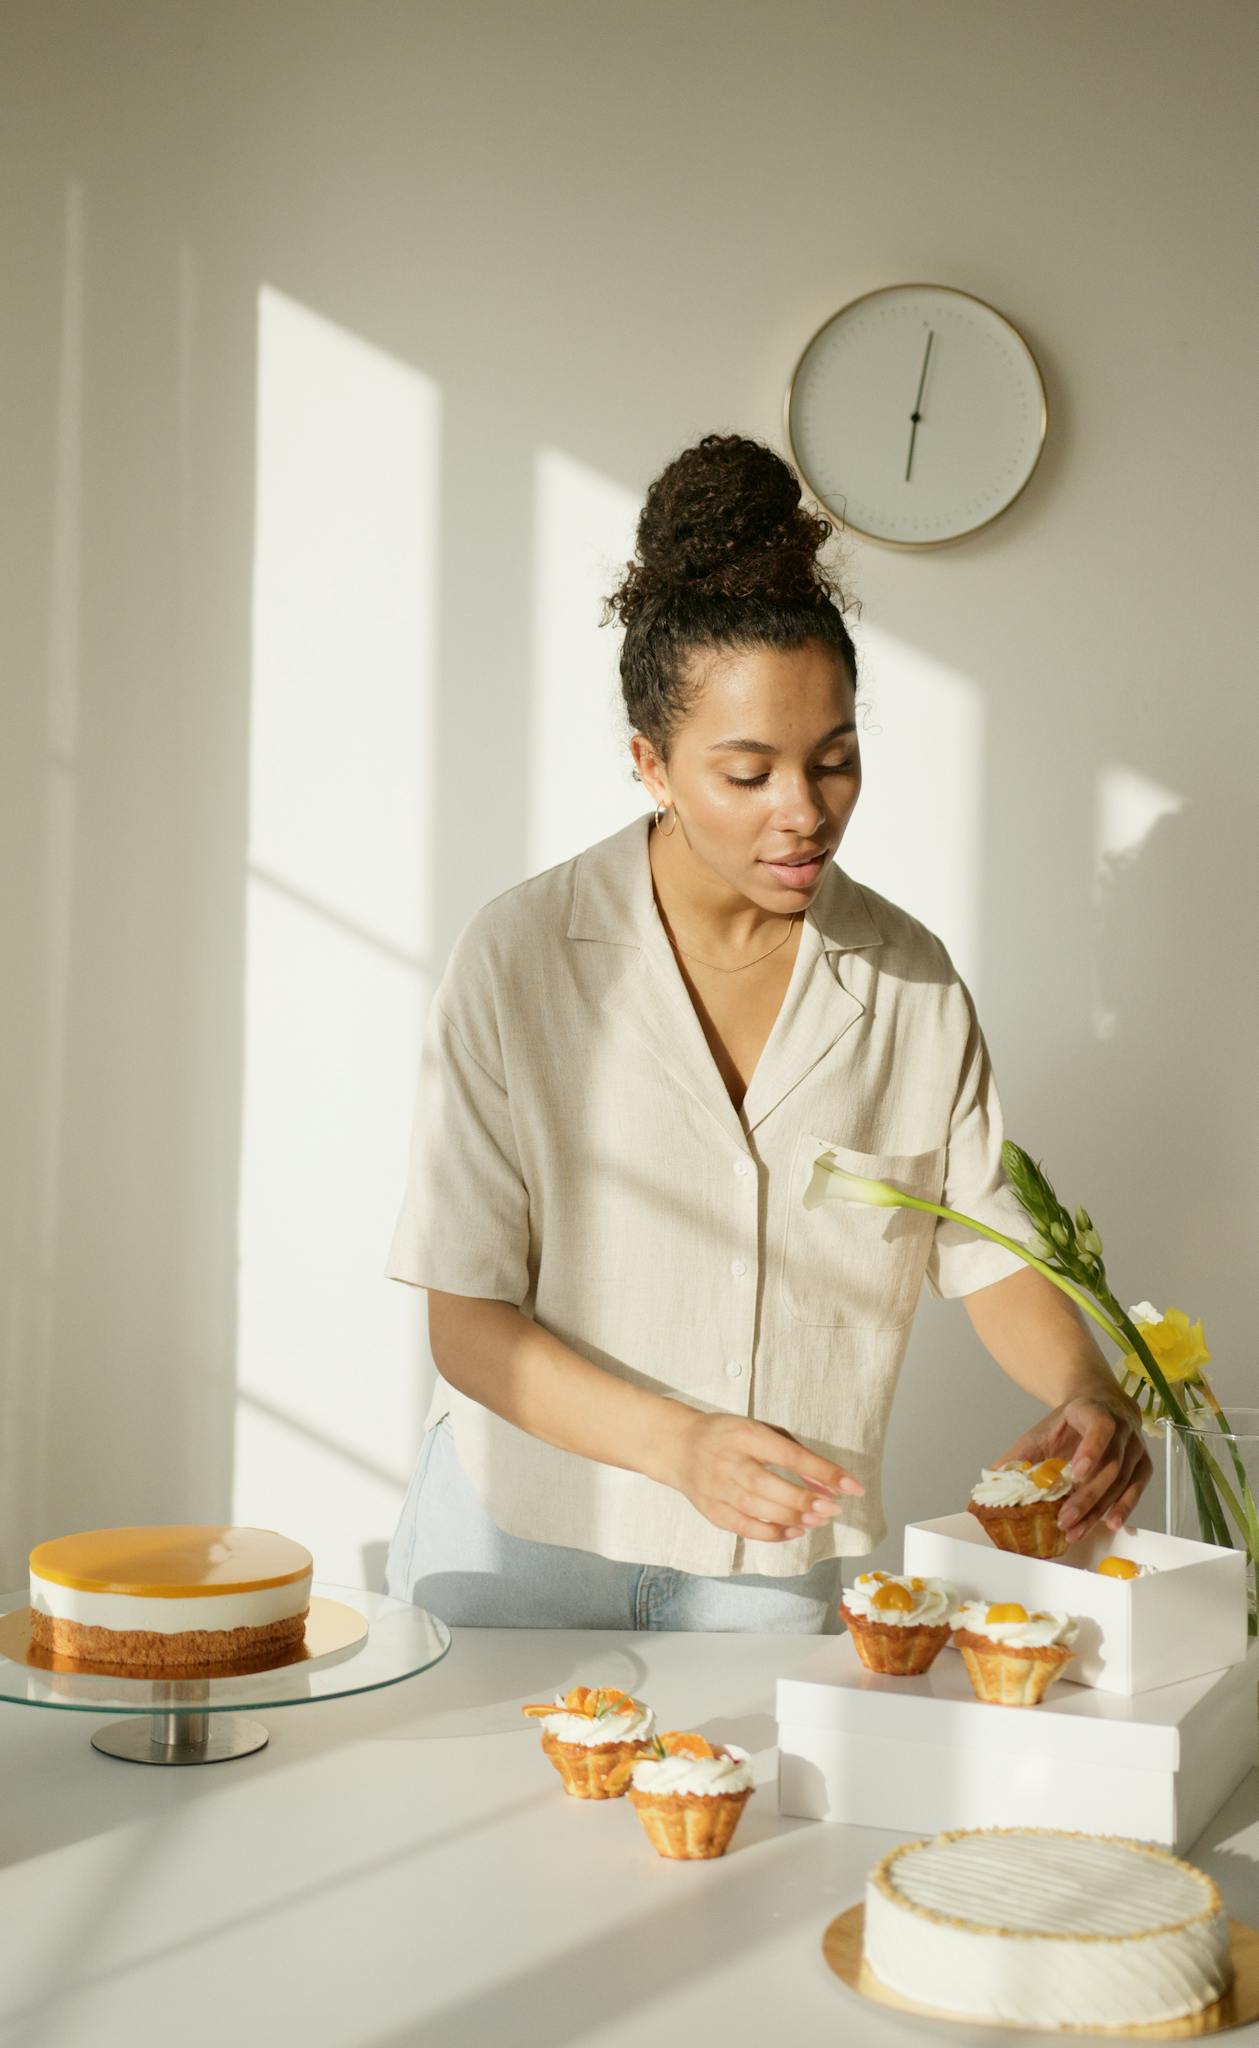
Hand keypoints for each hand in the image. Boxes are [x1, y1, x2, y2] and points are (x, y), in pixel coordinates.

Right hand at [669, 1410, 863, 1541]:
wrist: (678, 1446)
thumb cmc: (729, 1436)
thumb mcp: (760, 1431)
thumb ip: (793, 1452)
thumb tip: (825, 1481)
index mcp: (745, 1434)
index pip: (789, 1455)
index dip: (823, 1471)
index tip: (852, 1486)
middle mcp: (728, 1460)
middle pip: (768, 1485)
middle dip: (804, 1499)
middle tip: (833, 1508)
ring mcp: (717, 1487)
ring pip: (757, 1508)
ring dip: (793, 1517)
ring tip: (818, 1520)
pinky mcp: (712, 1510)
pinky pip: (744, 1527)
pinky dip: (772, 1533)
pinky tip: (794, 1531)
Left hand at [996, 1385, 1151, 1543]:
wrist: (1100, 1406)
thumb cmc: (1069, 1424)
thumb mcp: (1041, 1432)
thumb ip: (1019, 1455)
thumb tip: (991, 1479)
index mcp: (1095, 1412)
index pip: (1100, 1427)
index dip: (1090, 1450)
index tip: (1076, 1473)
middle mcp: (1123, 1428)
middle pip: (1110, 1465)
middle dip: (1086, 1496)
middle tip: (1065, 1518)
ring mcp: (1136, 1447)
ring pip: (1122, 1481)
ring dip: (1099, 1509)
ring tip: (1077, 1530)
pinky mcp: (1143, 1464)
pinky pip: (1136, 1488)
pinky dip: (1124, 1507)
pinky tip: (1111, 1523)